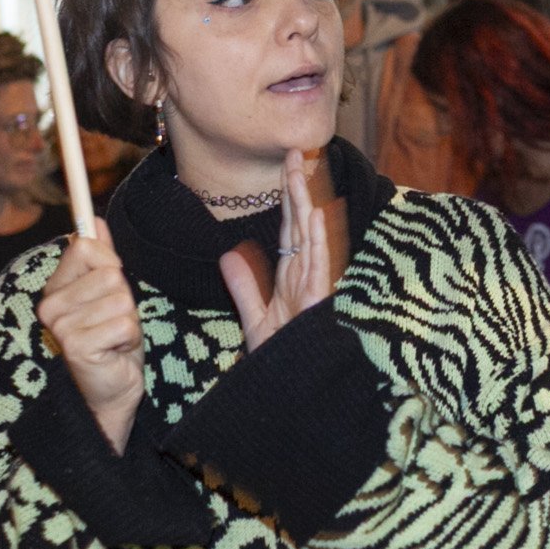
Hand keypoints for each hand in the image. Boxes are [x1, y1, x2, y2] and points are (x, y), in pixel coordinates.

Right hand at [37, 230, 145, 451]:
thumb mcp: (110, 293)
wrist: (111, 391)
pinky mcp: (77, 346)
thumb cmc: (112, 341)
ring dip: (128, 320)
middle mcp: (50, 306)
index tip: (110, 287)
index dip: (110, 263)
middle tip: (113, 323)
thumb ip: (101, 256)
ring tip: (114, 338)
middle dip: (124, 298)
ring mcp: (62, 326)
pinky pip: (124, 323)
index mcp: (55, 288)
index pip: (84, 247)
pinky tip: (116, 351)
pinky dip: (129, 337)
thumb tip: (94, 218)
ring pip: (121, 299)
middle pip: (109, 273)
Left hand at [220, 149, 338, 350]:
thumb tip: (230, 253)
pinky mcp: (319, 302)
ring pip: (312, 237)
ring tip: (303, 171)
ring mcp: (315, 288)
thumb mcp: (256, 320)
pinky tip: (316, 215)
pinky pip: (319, 266)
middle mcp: (307, 277)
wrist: (291, 396)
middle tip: (296, 151)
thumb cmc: (282, 361)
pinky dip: (319, 240)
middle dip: (299, 188)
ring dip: (308, 203)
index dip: (289, 196)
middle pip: (302, 224)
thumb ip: (245, 287)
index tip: (288, 165)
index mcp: (292, 277)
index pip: (291, 228)